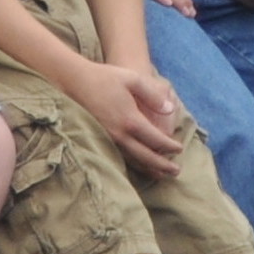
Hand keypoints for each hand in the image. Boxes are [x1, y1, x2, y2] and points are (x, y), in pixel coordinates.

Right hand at [75, 62, 185, 178]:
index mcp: (131, 120)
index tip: (180, 149)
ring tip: (161, 175)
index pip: (156, 140)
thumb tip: (171, 109)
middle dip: (163, 165)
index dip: (170, 146)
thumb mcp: (133, 79)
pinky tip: (139, 166)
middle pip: (146, 156)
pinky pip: (121, 157)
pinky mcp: (100, 140)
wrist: (74, 82)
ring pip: (133, 161)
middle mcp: (120, 135)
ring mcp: (108, 140)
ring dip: (149, 169)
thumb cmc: (105, 77)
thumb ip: (153, 95)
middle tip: (176, 171)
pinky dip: (133, 164)